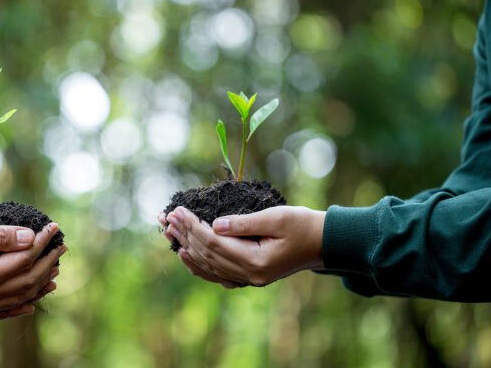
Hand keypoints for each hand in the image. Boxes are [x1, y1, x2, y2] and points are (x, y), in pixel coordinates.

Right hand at [0, 221, 66, 321]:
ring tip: (54, 275)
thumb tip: (31, 238)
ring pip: (16, 299)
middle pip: (25, 281)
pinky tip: (30, 306)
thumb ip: (0, 237)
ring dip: (38, 286)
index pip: (24, 258)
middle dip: (46, 263)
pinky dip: (17, 309)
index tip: (53, 228)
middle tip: (61, 248)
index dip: (42, 242)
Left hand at [165, 206, 324, 286]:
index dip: (192, 226)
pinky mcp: (250, 276)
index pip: (214, 243)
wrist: (325, 243)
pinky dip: (199, 265)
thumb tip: (214, 225)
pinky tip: (185, 255)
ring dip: (186, 248)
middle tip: (166, 217)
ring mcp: (249, 279)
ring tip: (167, 232)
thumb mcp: (276, 218)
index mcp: (256, 262)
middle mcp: (249, 275)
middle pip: (208, 255)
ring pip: (209, 265)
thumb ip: (243, 223)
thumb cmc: (304, 225)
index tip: (177, 210)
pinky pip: (217, 274)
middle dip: (185, 234)